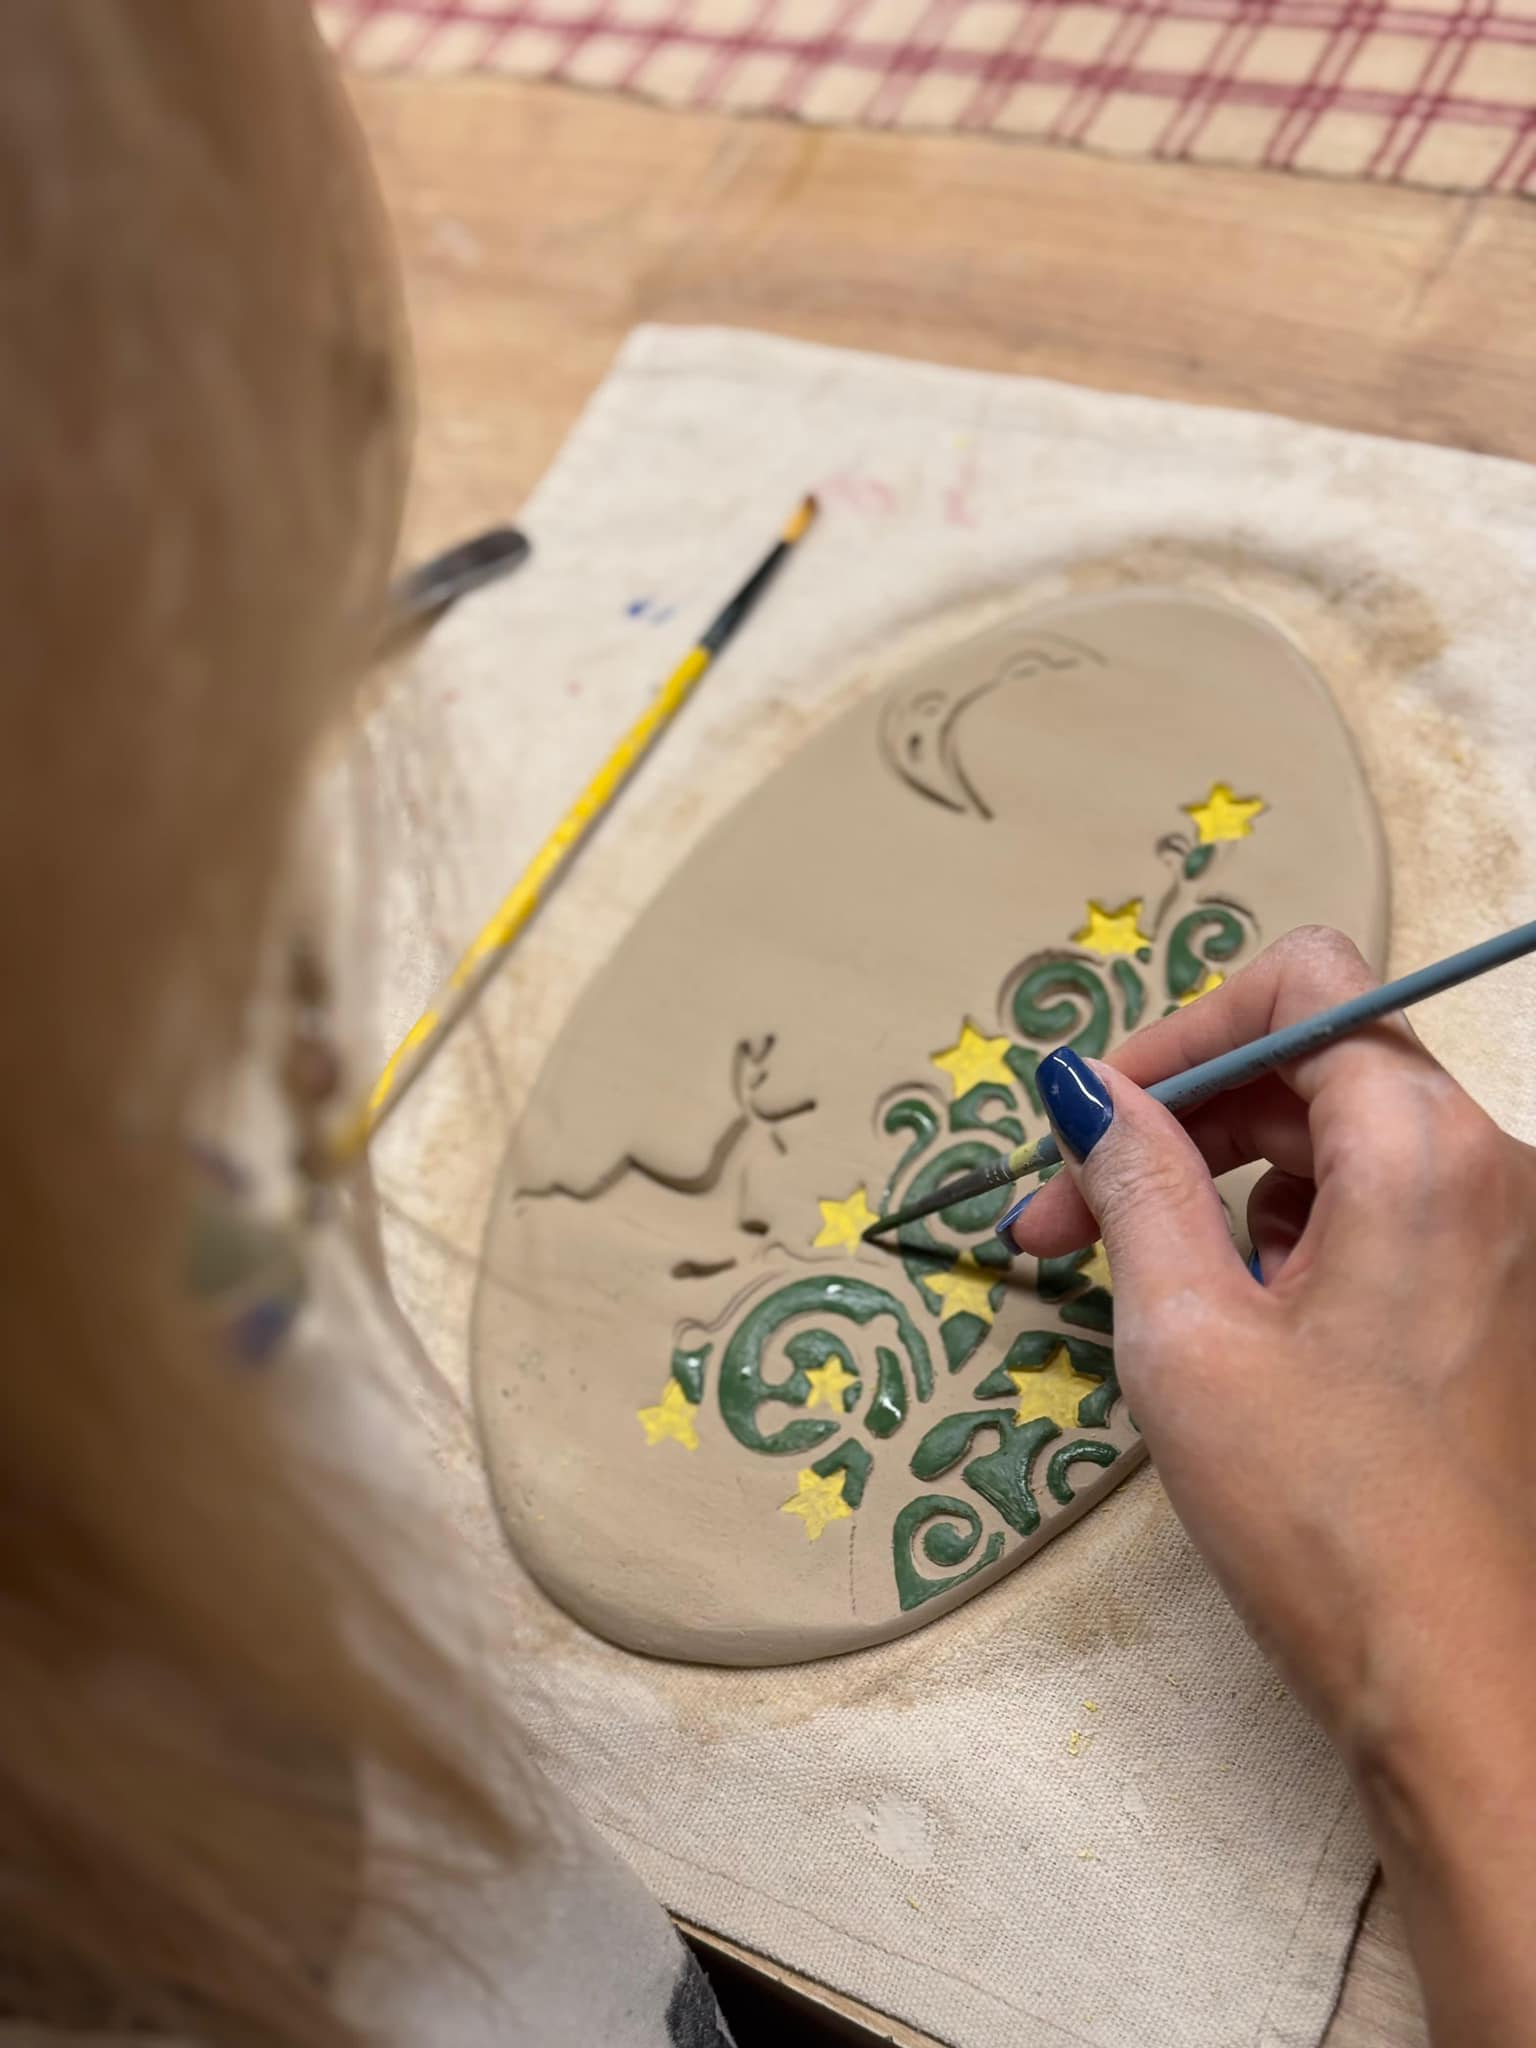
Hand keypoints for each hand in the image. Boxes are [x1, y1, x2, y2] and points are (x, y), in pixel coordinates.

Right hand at [1003, 926, 1535, 2045]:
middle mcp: (1488, 1168)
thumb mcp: (1185, 1331)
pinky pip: (1378, 1210)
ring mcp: (1502, 1235)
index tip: (1091, 1120)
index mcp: (1423, 1149)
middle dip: (1181, 1121)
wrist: (1459, 1684)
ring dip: (1225, 1184)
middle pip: (1313, 1062)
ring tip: (1149, 1288)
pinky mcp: (1493, 1298)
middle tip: (1066, 1216)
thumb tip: (1080, 1085)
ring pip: (1338, 1141)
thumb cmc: (1322, 1516)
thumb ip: (1133, 1178)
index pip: (1298, 986)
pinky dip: (1287, 1236)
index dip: (1178, 1034)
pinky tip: (1236, 1325)